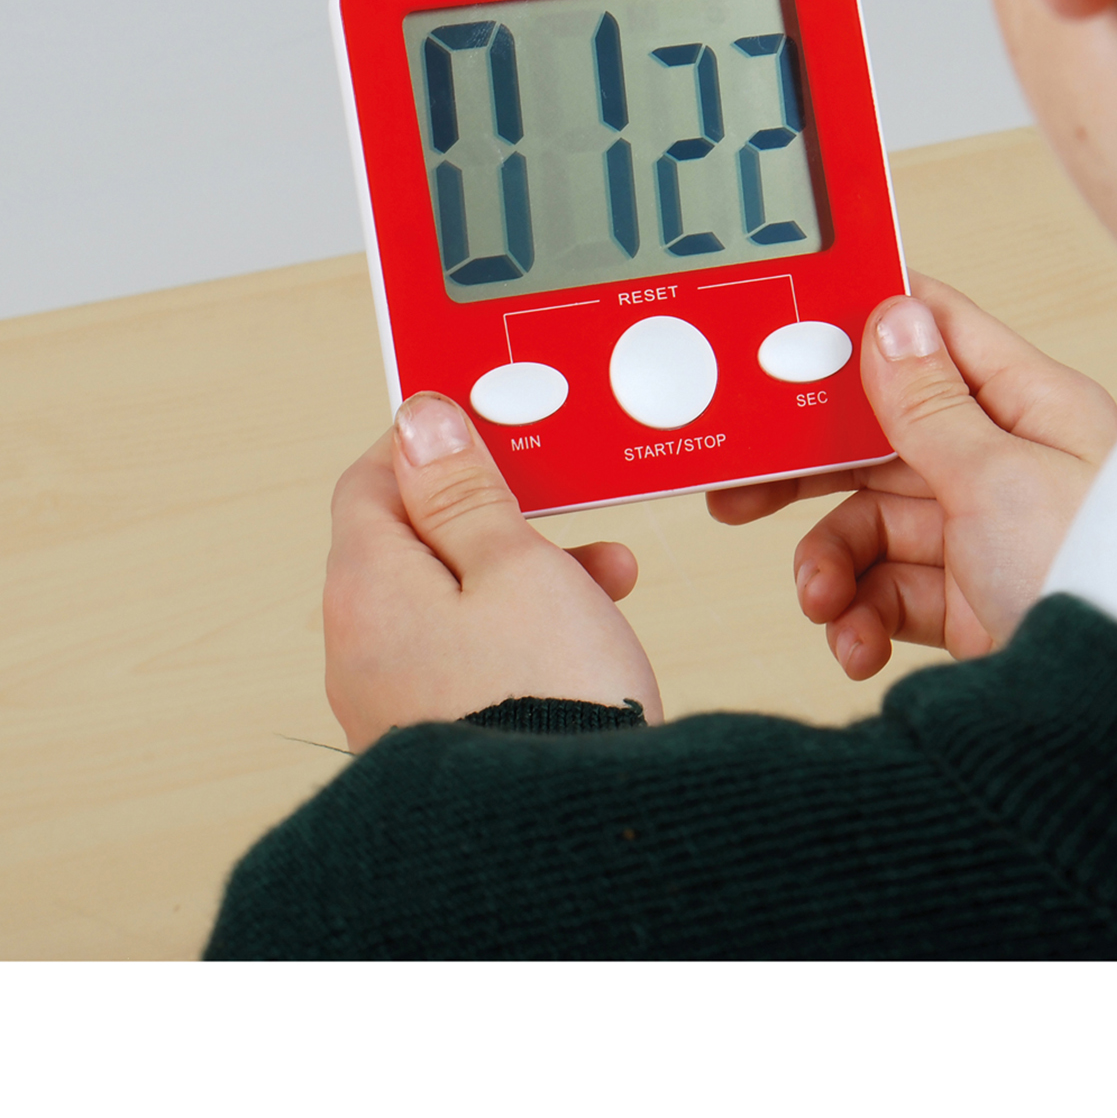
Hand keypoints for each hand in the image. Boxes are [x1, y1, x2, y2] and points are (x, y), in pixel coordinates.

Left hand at [324, 393, 662, 750]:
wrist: (566, 841)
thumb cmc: (547, 691)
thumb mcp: (517, 564)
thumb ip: (464, 492)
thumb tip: (417, 423)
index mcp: (368, 587)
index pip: (374, 481)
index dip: (433, 445)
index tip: (495, 429)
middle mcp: (361, 647)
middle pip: (418, 544)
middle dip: (500, 515)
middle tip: (567, 504)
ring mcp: (392, 702)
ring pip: (453, 602)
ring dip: (526, 573)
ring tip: (608, 574)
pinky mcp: (433, 741)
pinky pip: (466, 657)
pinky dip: (521, 631)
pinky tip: (587, 637)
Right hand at [708, 274, 1116, 678]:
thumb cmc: (1095, 580)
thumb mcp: (999, 478)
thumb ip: (930, 404)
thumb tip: (891, 316)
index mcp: (1031, 407)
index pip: (939, 334)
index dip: (865, 324)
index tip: (787, 330)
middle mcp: (1007, 463)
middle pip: (883, 439)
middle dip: (810, 469)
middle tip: (738, 489)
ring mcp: (984, 536)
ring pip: (872, 524)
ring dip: (831, 562)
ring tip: (818, 599)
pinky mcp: (967, 604)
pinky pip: (887, 592)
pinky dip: (860, 616)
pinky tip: (857, 644)